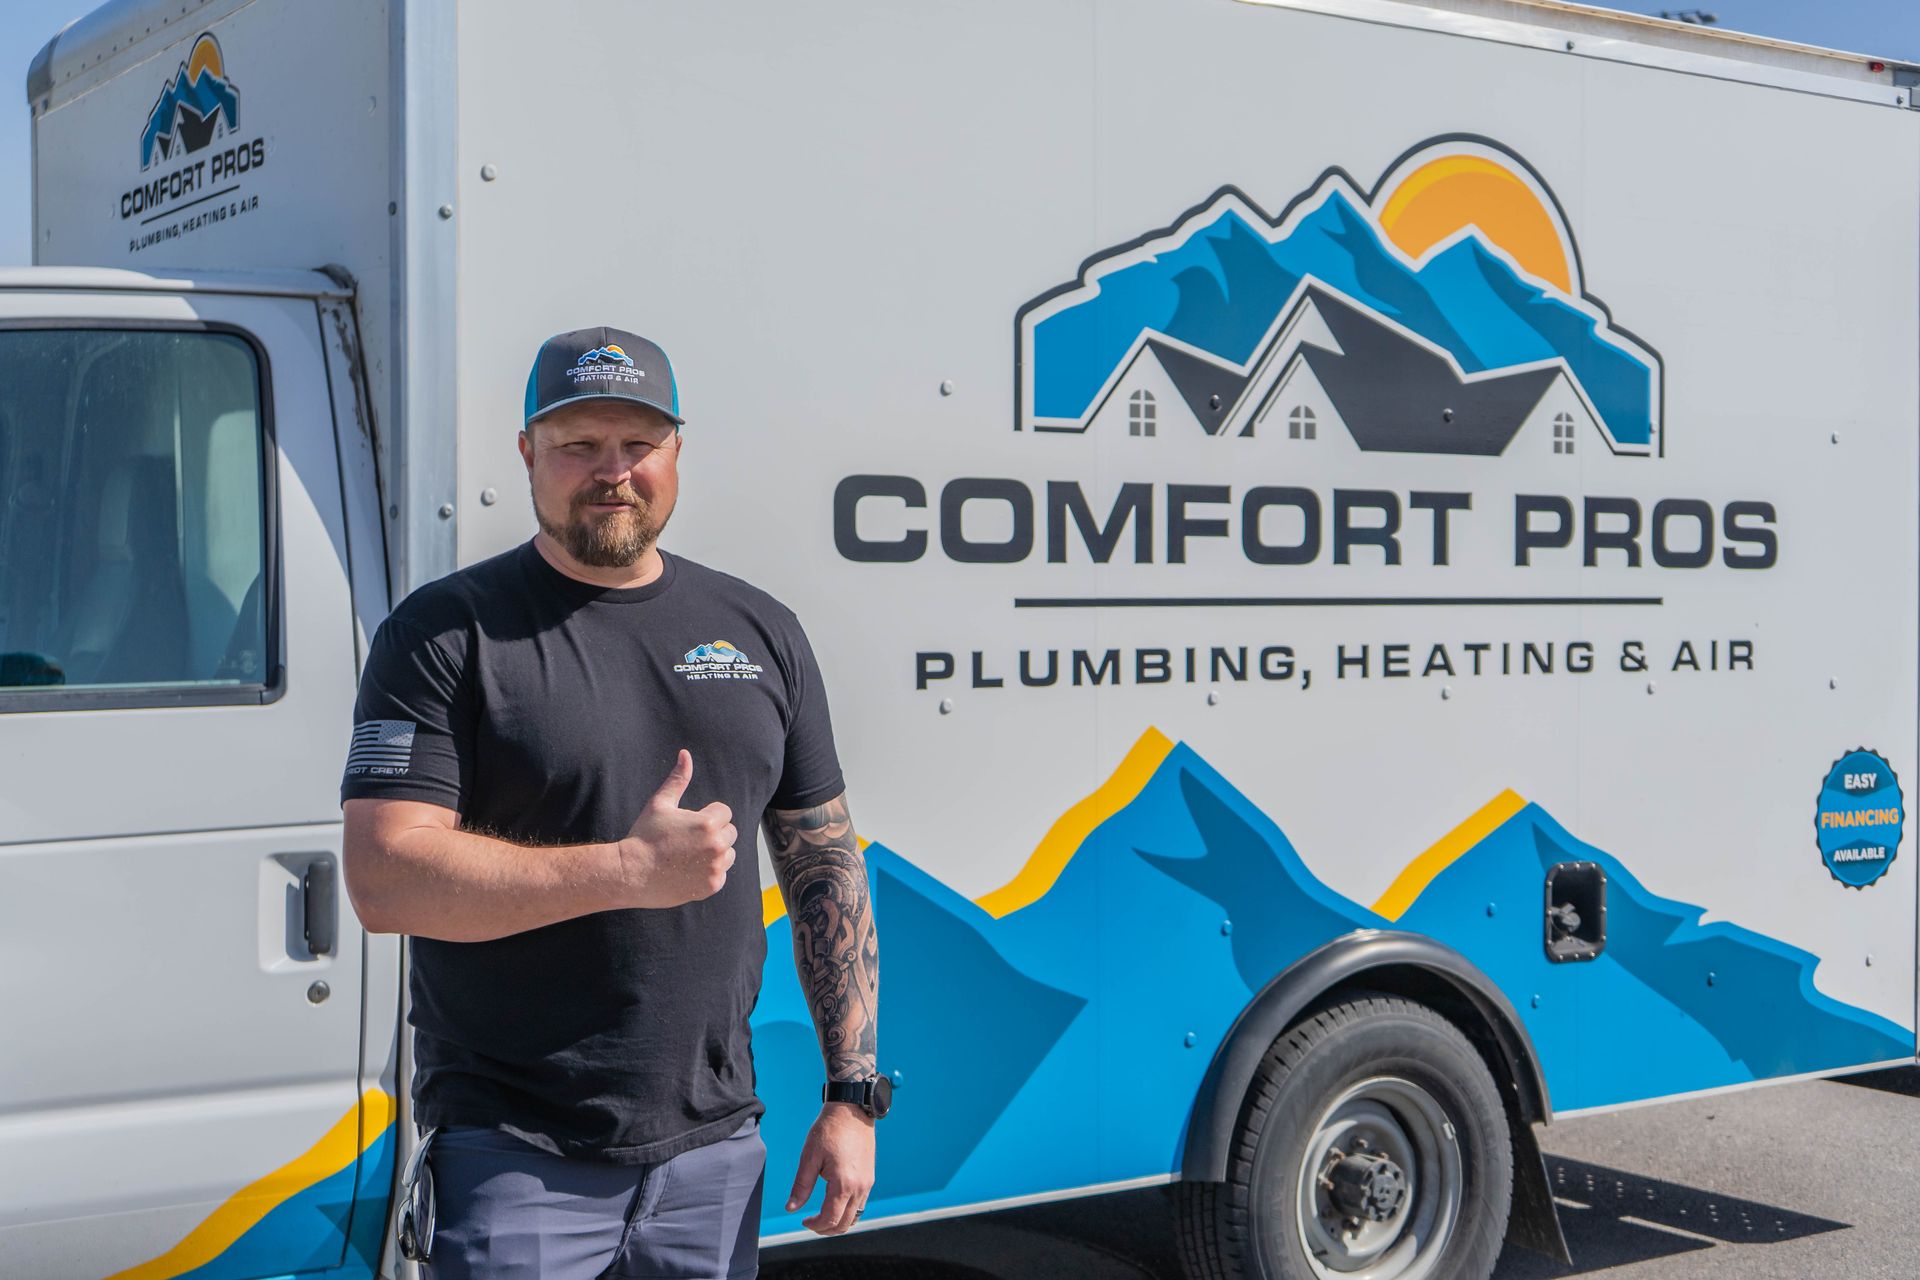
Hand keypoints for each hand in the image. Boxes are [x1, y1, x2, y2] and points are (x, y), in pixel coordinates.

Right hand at [617, 750, 736, 907]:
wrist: (631, 874)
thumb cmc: (644, 836)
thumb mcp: (660, 804)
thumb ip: (678, 779)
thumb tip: (685, 754)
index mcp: (708, 823)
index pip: (724, 812)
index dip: (707, 815)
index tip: (688, 824)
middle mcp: (717, 846)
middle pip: (730, 833)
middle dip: (714, 833)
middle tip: (688, 840)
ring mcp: (715, 868)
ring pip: (728, 854)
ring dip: (715, 853)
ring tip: (688, 855)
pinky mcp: (712, 886)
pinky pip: (721, 874)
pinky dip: (710, 872)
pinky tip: (688, 870)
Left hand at [785, 1102, 875, 1233]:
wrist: (852, 1110)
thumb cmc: (828, 1130)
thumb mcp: (809, 1157)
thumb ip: (801, 1186)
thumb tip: (790, 1208)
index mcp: (843, 1184)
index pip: (830, 1219)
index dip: (815, 1226)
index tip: (803, 1221)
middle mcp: (859, 1187)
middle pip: (845, 1224)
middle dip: (826, 1229)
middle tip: (811, 1223)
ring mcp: (867, 1183)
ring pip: (855, 1217)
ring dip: (839, 1222)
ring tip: (823, 1216)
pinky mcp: (870, 1177)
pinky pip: (861, 1205)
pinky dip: (848, 1211)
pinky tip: (835, 1203)